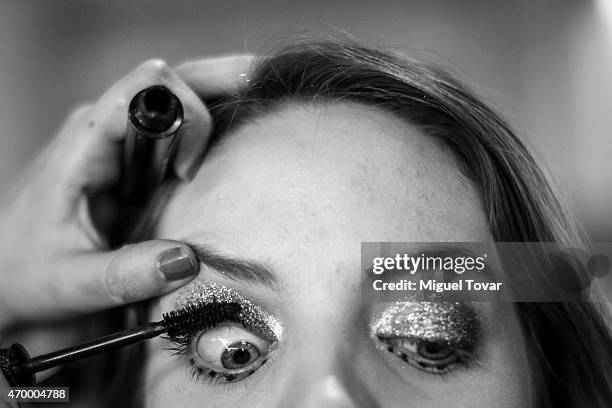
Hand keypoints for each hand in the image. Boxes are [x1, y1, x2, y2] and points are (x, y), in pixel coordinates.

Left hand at [0, 56, 252, 331]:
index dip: (186, 115)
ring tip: (263, 102)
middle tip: (264, 87)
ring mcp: (123, 143)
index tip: (191, 171)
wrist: (8, 277)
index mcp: (85, 142)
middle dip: (220, 80)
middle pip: (171, 80)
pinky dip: (213, 124)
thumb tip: (187, 259)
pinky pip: (178, 129)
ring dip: (220, 98)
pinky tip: (238, 128)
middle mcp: (106, 131)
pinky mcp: (136, 162)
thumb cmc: (23, 272)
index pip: (145, 90)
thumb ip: (125, 273)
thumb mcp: (69, 281)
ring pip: (178, 98)